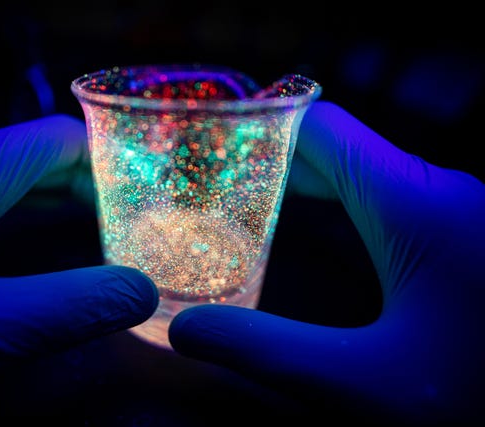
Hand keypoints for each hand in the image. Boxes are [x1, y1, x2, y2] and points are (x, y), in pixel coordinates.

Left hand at [0, 115, 156, 404]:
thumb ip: (59, 311)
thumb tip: (139, 290)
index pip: (64, 141)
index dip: (116, 164)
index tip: (159, 203)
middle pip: (48, 161)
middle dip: (103, 191)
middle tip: (153, 232)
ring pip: (23, 188)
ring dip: (73, 212)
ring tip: (122, 247)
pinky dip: (39, 230)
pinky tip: (59, 262)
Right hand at [169, 101, 484, 424]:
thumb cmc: (481, 396)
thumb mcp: (364, 386)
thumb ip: (265, 354)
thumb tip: (185, 332)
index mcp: (414, 204)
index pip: (318, 128)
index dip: (259, 133)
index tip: (209, 156)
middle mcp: (439, 191)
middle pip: (335, 147)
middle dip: (269, 163)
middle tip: (209, 190)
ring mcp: (456, 209)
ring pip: (362, 171)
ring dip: (304, 185)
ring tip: (243, 210)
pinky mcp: (463, 233)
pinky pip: (387, 197)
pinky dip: (338, 204)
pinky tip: (311, 230)